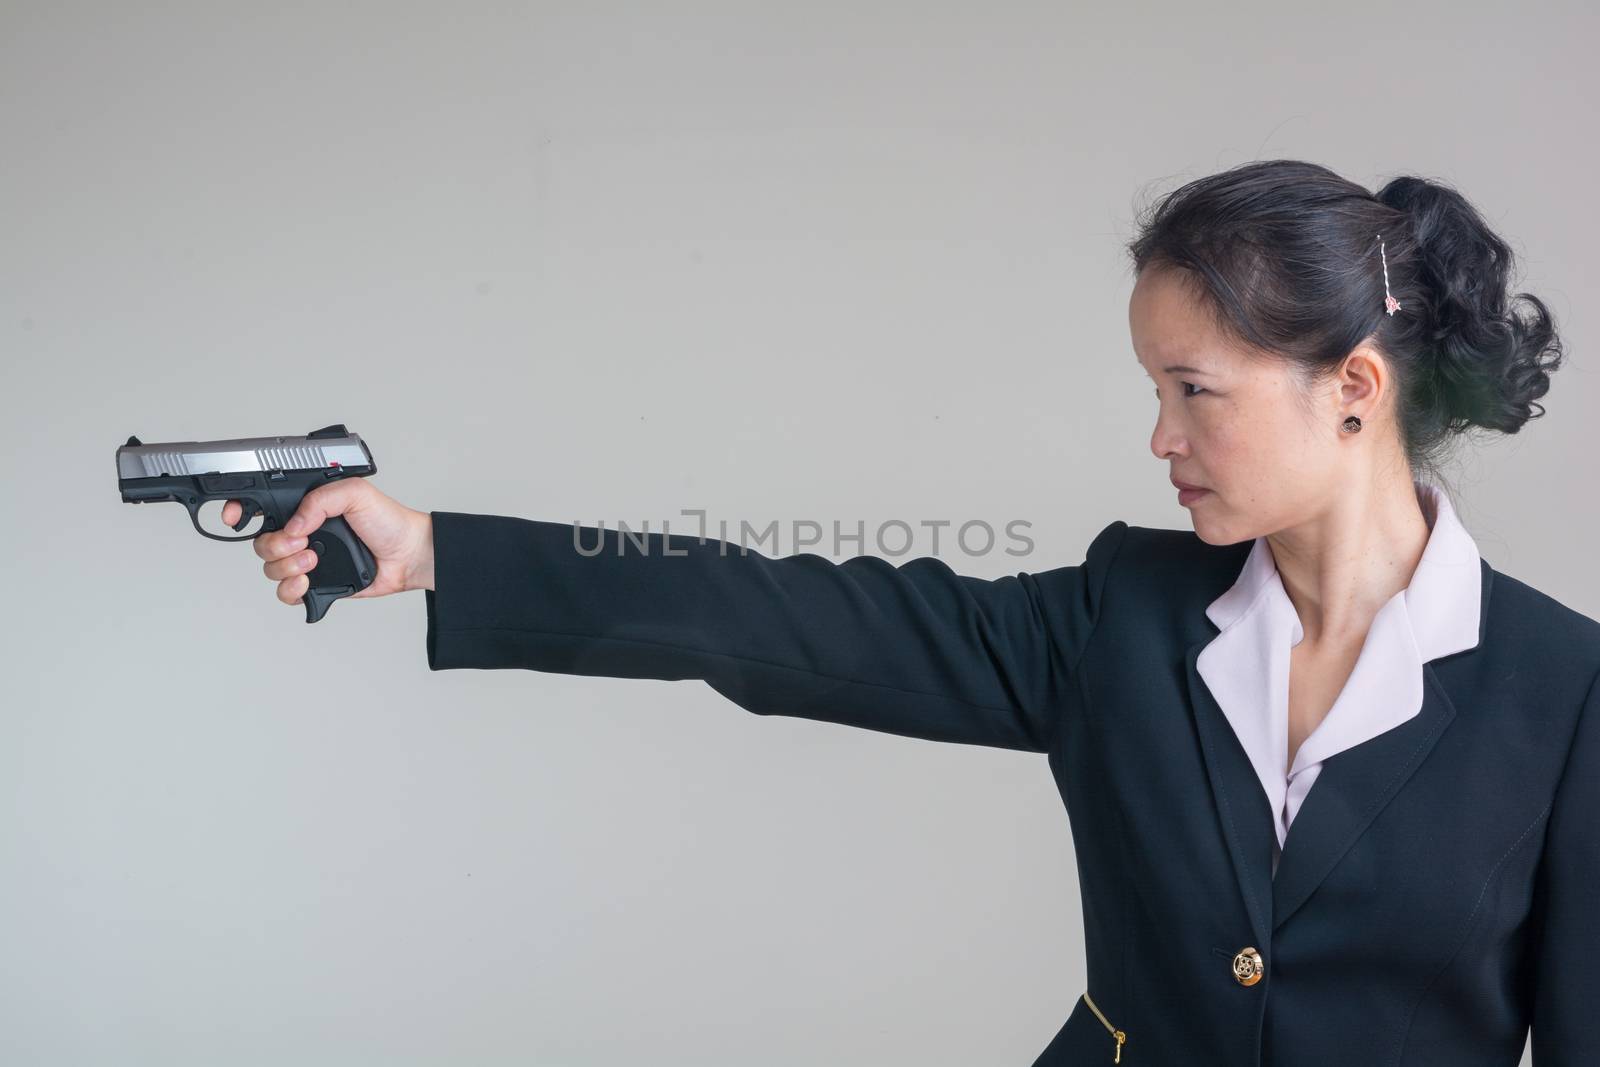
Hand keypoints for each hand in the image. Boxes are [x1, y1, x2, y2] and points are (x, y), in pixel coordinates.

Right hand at [221, 480, 434, 608]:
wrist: (408, 555)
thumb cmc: (388, 520)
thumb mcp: (355, 493)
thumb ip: (320, 499)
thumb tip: (293, 524)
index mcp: (306, 507)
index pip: (262, 507)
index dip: (241, 511)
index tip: (237, 519)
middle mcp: (302, 533)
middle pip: (261, 542)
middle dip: (274, 545)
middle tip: (302, 544)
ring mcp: (307, 560)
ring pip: (269, 568)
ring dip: (285, 567)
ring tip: (313, 562)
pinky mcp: (316, 584)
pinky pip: (285, 593)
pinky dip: (289, 590)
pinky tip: (307, 582)